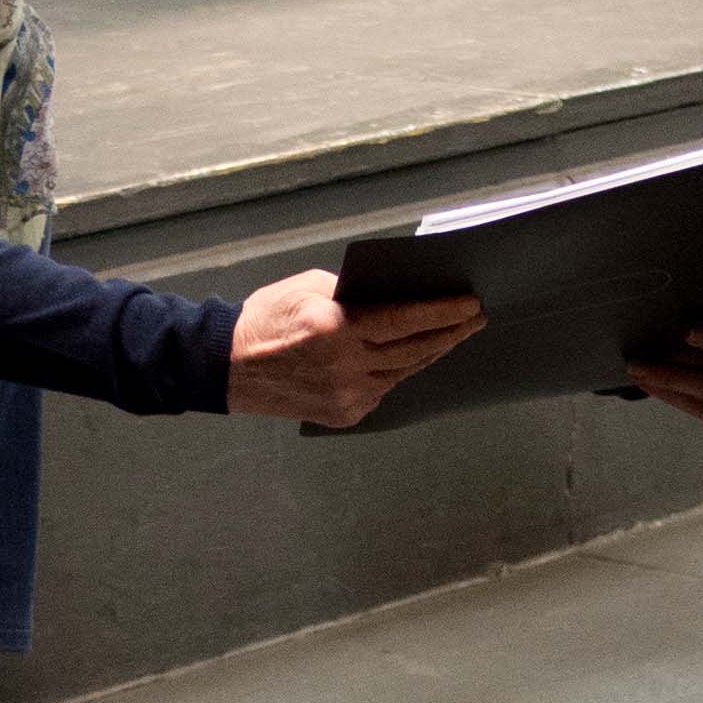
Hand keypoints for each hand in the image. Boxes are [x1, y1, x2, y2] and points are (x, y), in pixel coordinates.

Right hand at [229, 271, 482, 426]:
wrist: (227, 367)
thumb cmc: (265, 318)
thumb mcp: (308, 288)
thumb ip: (353, 293)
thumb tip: (393, 295)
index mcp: (337, 328)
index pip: (404, 319)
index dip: (442, 312)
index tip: (471, 303)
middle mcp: (347, 366)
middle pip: (414, 350)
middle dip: (449, 333)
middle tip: (474, 319)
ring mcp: (347, 395)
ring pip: (404, 373)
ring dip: (430, 354)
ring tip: (451, 336)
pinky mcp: (344, 415)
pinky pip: (383, 391)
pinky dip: (399, 373)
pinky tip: (412, 359)